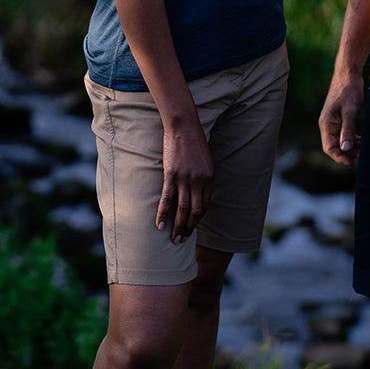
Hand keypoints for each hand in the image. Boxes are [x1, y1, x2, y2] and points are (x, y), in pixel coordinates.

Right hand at [157, 123, 214, 242]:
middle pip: (195, 212)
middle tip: (181, 241)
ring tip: (173, 239)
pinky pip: (167, 199)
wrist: (184, 127)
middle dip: (188, 229)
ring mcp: (185, 179)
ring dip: (177, 227)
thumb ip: (204, 178)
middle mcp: (199, 181)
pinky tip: (159, 226)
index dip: (197, 220)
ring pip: (182, 209)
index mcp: (210, 179)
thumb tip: (199, 194)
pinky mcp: (171, 175)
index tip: (191, 228)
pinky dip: (162, 215)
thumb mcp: (206, 162)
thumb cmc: (195, 143)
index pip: (205, 206)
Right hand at [318, 74, 363, 166]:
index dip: (340, 157)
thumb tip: (346, 149)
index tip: (352, 163)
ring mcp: (332, 120)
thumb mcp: (350, 111)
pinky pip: (342, 133)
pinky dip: (351, 138)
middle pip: (333, 146)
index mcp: (326, 124)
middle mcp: (327, 124)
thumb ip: (348, 130)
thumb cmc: (349, 90)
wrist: (348, 74)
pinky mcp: (338, 116)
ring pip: (339, 140)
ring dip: (350, 146)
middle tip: (361, 156)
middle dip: (346, 153)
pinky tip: (361, 140)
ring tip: (363, 149)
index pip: (329, 148)